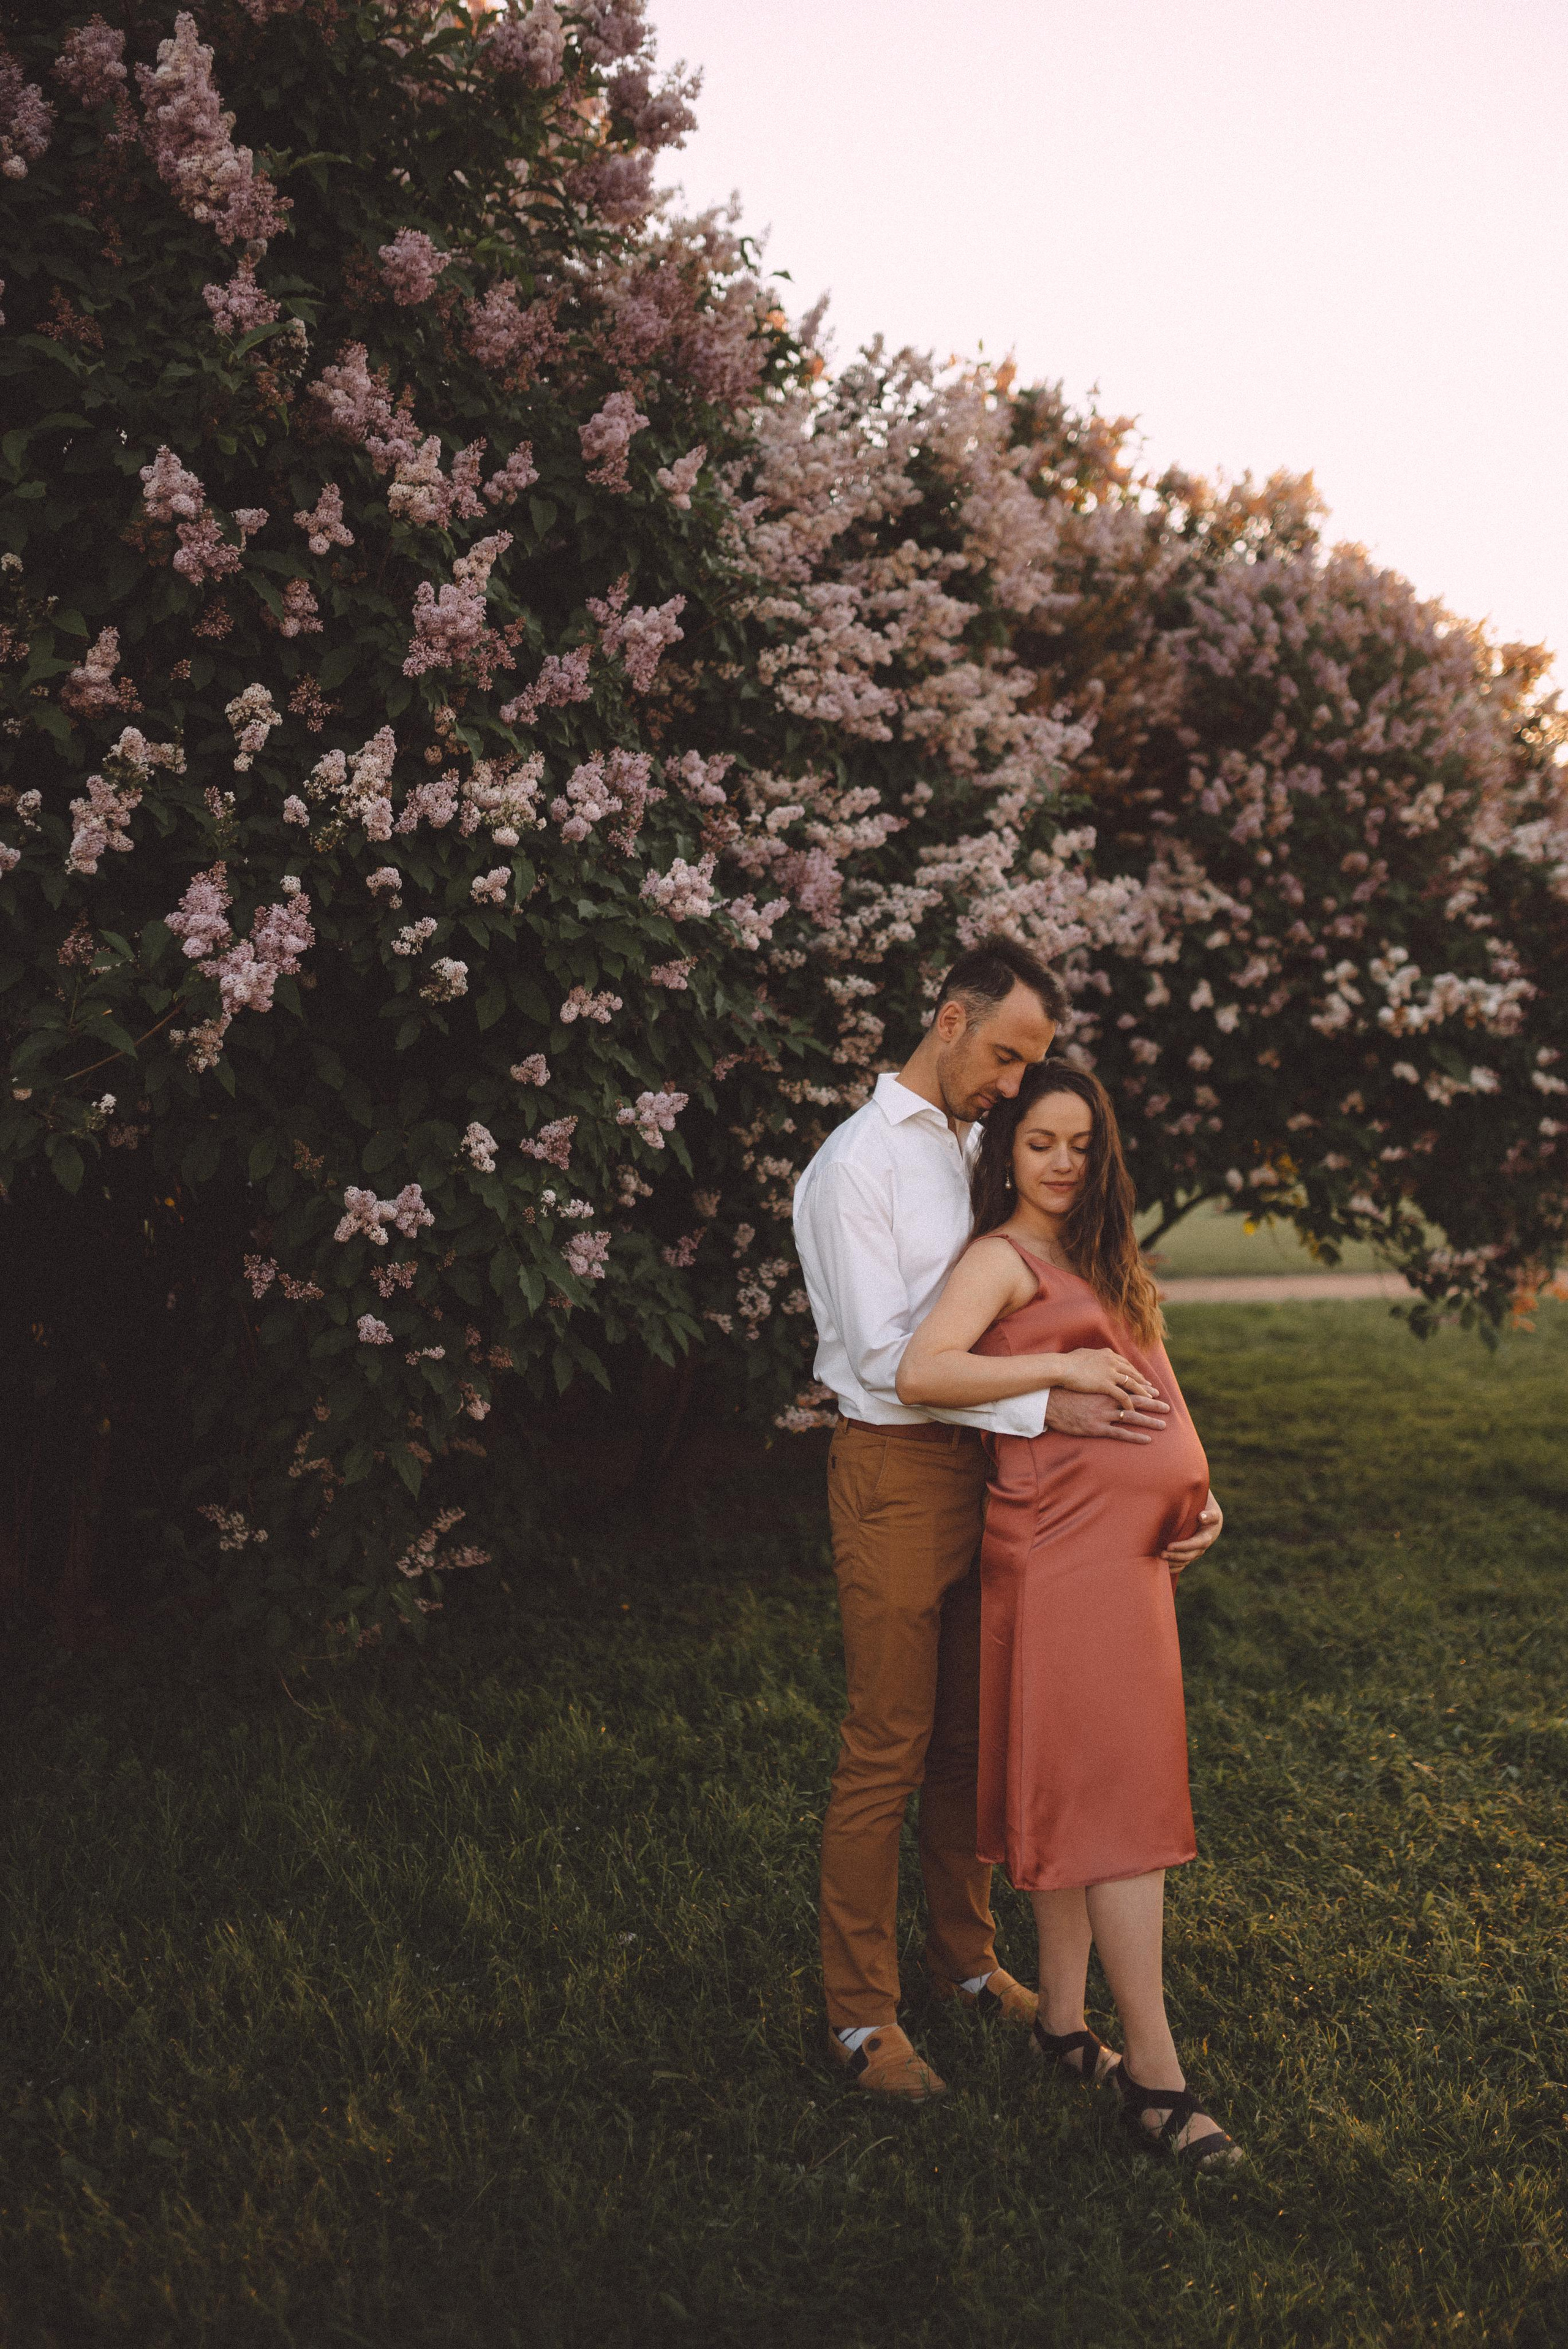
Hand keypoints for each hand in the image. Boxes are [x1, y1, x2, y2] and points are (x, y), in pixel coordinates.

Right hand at [1044, 1389, 1170, 1443]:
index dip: (1144, 1391)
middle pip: (1136, 1401)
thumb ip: (1095, 1377)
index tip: (1155, 1392)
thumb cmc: (1066, 1392)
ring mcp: (1104, 1415)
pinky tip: (1147, 1440)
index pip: (1130, 1388)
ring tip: (1163, 1425)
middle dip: (1153, 1405)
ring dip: (1150, 1421)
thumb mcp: (1083, 1381)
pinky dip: (1135, 1437)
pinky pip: (1121, 1434)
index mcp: (1106, 1388)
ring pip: (1132, 1418)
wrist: (1051, 1404)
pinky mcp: (1098, 1428)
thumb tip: (1101, 1372)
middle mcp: (1108, 1401)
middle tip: (1167, 1408)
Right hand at [1056, 1346, 1160, 1402]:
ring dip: (1144, 1395)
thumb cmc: (1067, 1363)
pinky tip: (1135, 1412)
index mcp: (1107, 1356)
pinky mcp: (1106, 1387)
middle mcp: (1112, 1364)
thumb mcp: (1083, 1355)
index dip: (1135, 1373)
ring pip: (1132, 1386)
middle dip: (1144, 1384)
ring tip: (1152, 1402)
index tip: (1142, 1380)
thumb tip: (1093, 1357)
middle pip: (1133, 1375)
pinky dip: (1130, 1405)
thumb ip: (1093, 1358)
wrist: (1060, 1368)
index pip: (1126, 1365)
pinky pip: (1122, 1397)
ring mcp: (1110, 1375)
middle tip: (1154, 1391)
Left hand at [1163, 1492, 1222, 1575]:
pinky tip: (1164, 1567)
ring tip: (1159, 1559)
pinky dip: (1174, 1567)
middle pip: (1188, 1556)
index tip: (1169, 1546)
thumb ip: (1209, 1515)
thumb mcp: (1212, 1512)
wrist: (1209, 1519)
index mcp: (1207, 1537)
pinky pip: (1182, 1564)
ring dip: (1172, 1562)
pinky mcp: (1190, 1555)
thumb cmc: (1208, 1512)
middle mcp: (1201, 1548)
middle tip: (1161, 1554)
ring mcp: (1195, 1553)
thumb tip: (1201, 1517)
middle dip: (1175, 1556)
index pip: (1195, 1544)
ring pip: (1184, 1562)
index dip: (1183, 1547)